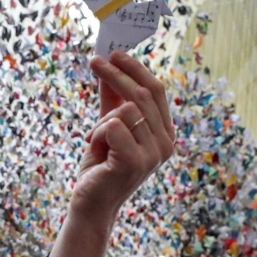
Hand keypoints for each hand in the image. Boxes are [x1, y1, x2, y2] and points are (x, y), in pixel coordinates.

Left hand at [47, 51, 174, 256]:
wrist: (91, 203)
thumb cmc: (100, 166)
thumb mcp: (107, 126)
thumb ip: (112, 98)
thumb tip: (108, 64)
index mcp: (164, 133)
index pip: (156, 90)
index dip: (135, 68)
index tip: (114, 53)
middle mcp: (165, 143)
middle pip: (142, 94)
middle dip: (116, 74)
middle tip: (95, 61)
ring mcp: (152, 155)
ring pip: (123, 111)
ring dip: (101, 122)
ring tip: (96, 141)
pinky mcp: (133, 162)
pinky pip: (112, 126)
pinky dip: (97, 134)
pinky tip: (97, 152)